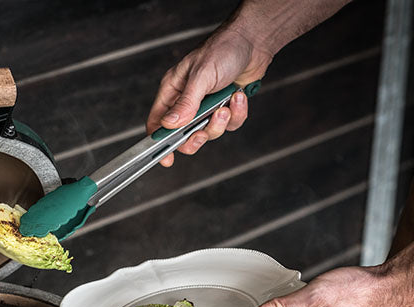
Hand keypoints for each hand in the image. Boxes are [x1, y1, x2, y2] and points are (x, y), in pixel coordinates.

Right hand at [146, 29, 271, 166]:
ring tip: (226, 106)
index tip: (166, 158)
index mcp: (173, 90)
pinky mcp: (225, 107)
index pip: (158, 122)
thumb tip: (169, 124)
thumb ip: (186, 103)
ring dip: (220, 123)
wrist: (254, 41)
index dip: (159, 142)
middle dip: (196, 137)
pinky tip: (239, 97)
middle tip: (202, 133)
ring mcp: (207, 106)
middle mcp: (188, 100)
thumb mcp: (201, 76)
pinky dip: (237, 115)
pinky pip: (229, 125)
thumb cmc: (223, 49)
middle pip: (183, 135)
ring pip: (209, 132)